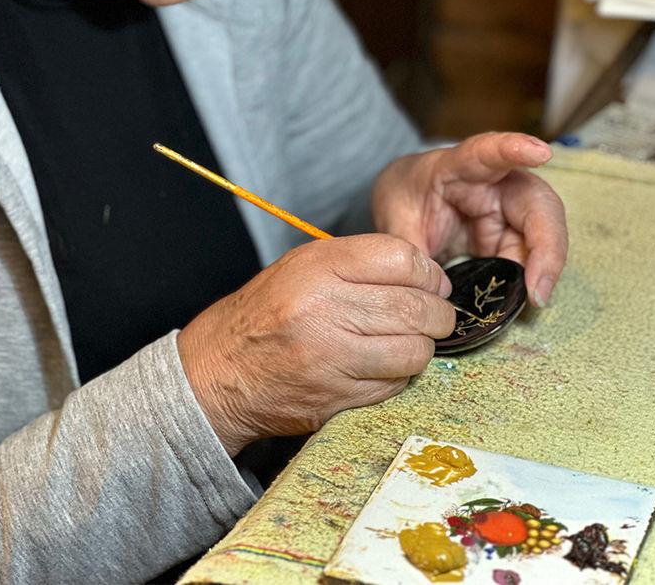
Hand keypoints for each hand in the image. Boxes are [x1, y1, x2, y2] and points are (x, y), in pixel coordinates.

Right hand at [177, 234, 454, 455]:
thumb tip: (423, 273)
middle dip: (437, 314)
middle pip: (415, 307)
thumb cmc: (262, 316)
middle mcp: (323, 307)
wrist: (217, 372)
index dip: (428, 272)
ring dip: (421, 348)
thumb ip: (355, 265)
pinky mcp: (337, 396)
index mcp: (315, 266)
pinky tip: (383, 367)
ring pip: (413, 351)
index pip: (401, 257)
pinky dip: (399, 376)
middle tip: (435, 317)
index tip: (432, 283)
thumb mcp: (298, 269)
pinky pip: (395, 384)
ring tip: (409, 343)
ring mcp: (331, 356)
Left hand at [372, 132, 566, 307]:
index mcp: (458, 166)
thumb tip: (424, 289)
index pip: (486, 153)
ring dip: (540, 271)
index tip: (541, 153)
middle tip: (538, 288)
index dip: (514, 150)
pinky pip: (530, 259)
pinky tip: (522, 301)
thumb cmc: (406, 196)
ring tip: (530, 300)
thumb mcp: (395, 219)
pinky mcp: (512, 235)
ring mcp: (509, 211)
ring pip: (541, 238)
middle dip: (547, 246)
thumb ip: (408, 248)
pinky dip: (528, 281)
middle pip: (537, 206)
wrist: (409, 198)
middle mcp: (496, 185)